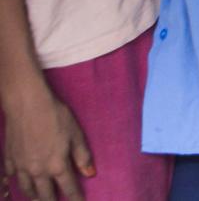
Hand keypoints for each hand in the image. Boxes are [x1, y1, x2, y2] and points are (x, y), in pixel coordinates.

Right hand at [3, 83, 93, 200]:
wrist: (27, 105)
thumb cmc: (56, 116)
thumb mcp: (75, 134)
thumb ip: (82, 155)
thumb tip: (90, 174)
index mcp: (57, 165)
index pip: (68, 188)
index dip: (75, 198)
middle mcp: (38, 170)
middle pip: (45, 194)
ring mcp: (22, 166)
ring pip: (27, 189)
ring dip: (34, 196)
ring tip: (38, 199)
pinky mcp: (10, 158)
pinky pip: (13, 176)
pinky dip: (18, 181)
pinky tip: (21, 180)